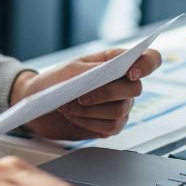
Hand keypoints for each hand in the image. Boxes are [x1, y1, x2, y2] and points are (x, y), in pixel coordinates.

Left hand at [8, 48, 161, 140]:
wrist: (37, 105)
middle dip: (107, 93)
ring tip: (69, 106)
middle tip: (82, 96)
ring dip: (92, 110)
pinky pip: (111, 127)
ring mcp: (119, 105)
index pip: (148, 58)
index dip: (147, 64)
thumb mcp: (68, 70)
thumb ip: (90, 69)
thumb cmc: (52, 81)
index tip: (131, 73)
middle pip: (136, 88)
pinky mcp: (110, 124)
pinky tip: (75, 116)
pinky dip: (90, 122)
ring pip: (121, 110)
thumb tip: (110, 70)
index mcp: (114, 61)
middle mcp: (121, 83)